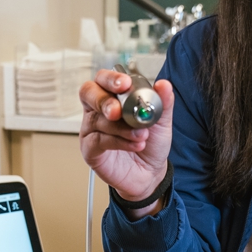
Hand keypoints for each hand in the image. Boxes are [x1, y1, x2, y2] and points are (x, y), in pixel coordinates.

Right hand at [79, 68, 173, 207]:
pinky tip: (134, 145)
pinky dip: (118, 142)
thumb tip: (164, 84)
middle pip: (88, 93)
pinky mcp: (90, 149)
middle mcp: (98, 110)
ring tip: (141, 136)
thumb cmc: (150, 144)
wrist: (151, 172)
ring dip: (122, 128)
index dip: (111, 78)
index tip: (124, 84)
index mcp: (113, 96)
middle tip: (118, 111)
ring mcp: (91, 129)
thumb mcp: (161, 121)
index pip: (103, 79)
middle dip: (104, 100)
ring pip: (97, 119)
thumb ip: (162, 102)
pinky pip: (98, 140)